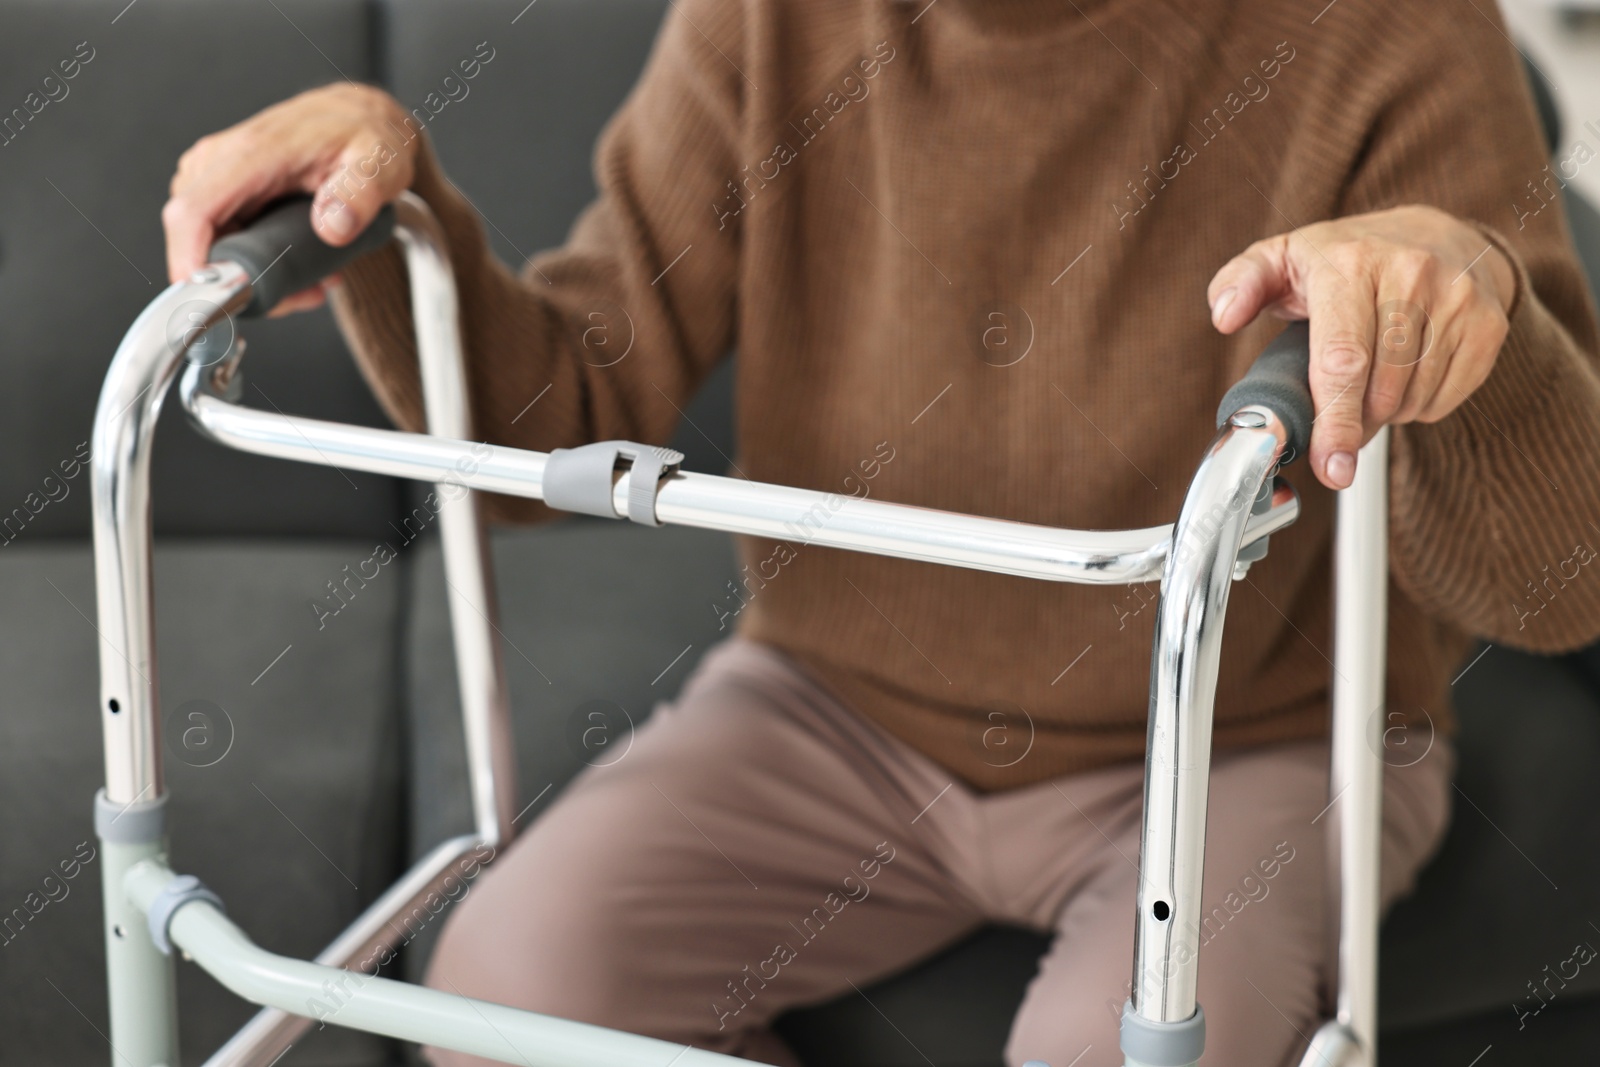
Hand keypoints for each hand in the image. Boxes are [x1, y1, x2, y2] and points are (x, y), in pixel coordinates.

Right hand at [163, 83, 416, 314]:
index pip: (192, 213)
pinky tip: (297, 269)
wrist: (358, 118)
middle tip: (302, 295)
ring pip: (210, 247)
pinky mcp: (224, 189)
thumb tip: (333, 228)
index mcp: (250, 154)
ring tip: (310, 281)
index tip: (212, 300)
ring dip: (256, 278)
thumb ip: (359, 195)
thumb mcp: (377, 165)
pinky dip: (256, 265)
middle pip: (197, 241)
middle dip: (243, 284)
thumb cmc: (363, 135)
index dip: (191, 261)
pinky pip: (223, 239)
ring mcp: (217, 175)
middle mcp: (221, 162)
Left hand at [1207, 205, 1516, 489]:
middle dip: (1352, 423)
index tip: (1329, 466)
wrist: (1436, 235)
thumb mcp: (1282, 259)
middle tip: (1336, 418)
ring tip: (1369, 382)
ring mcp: (1457, 298)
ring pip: (1412, 399)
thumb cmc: (1346, 258)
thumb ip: (1239, 282)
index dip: (1333, 422)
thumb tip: (1224, 315)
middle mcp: (1410, 275)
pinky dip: (1419, 405)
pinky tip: (1405, 376)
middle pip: (1378, 391)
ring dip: (1384, 413)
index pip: (1342, 360)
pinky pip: (1446, 398)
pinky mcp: (1488, 323)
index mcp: (1349, 264)